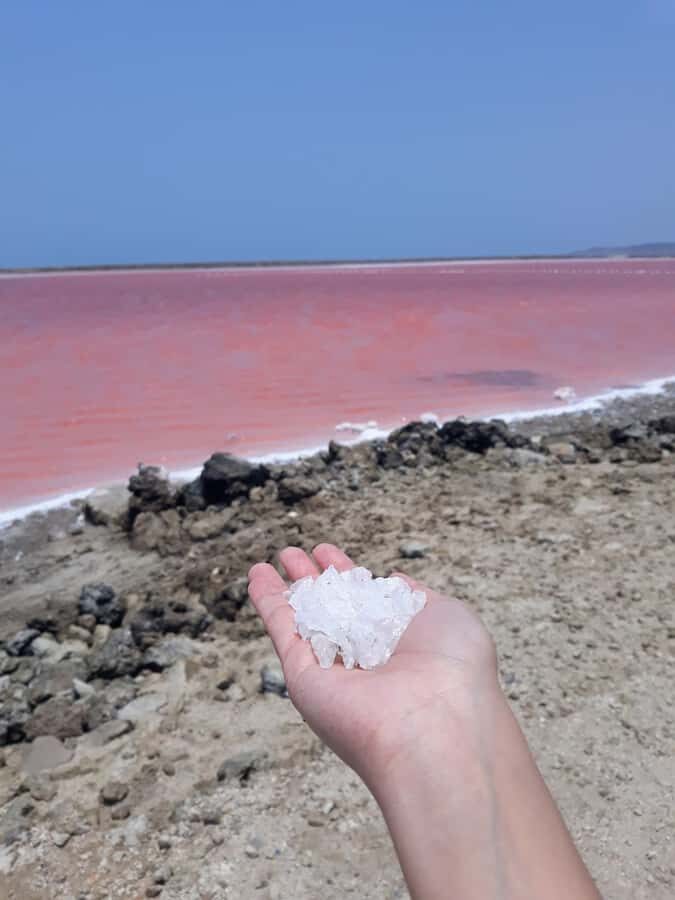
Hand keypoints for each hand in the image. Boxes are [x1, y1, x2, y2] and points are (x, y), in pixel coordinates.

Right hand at [248, 543, 498, 787]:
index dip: (346, 574)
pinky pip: (284, 632)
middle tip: (293, 553)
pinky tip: (257, 576)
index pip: (366, 604)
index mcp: (400, 645)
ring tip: (271, 558)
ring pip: (303, 620)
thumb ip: (418, 596)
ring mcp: (333, 671)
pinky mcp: (305, 681)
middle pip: (331, 611)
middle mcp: (365, 660)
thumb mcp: (447, 616)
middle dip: (312, 579)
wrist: (437, 726)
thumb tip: (396, 579)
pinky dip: (268, 603)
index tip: (327, 552)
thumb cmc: (455, 671)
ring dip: (285, 589)